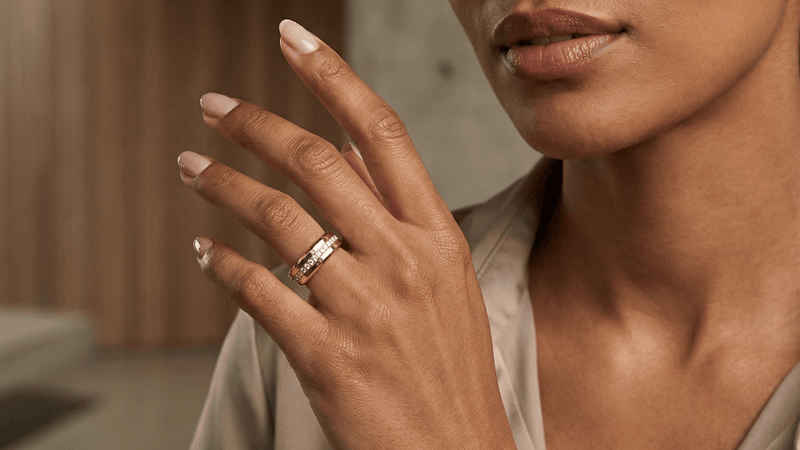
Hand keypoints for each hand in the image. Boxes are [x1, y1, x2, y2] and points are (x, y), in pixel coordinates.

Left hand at [178, 19, 515, 449]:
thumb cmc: (450, 370)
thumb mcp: (445, 284)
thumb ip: (398, 214)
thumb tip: (347, 151)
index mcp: (438, 238)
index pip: (381, 133)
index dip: (332, 77)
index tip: (292, 39)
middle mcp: (402, 261)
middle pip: (316, 163)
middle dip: (254, 125)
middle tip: (214, 108)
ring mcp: (364, 308)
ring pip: (277, 219)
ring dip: (223, 185)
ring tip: (190, 167)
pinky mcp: (325, 357)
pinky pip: (256, 291)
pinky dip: (219, 264)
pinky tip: (202, 251)